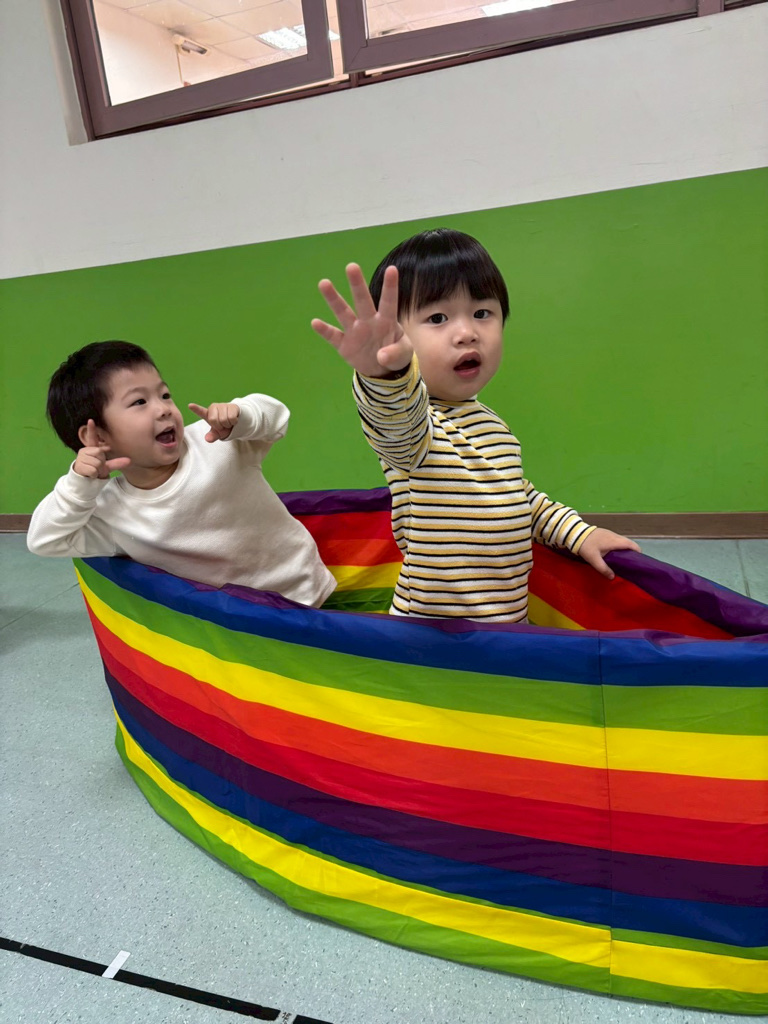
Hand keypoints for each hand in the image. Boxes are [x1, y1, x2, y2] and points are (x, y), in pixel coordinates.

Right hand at [74, 420, 130, 478]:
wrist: (86, 480)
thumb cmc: (97, 470)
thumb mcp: (108, 466)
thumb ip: (117, 462)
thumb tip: (129, 460)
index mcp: (92, 449)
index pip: (92, 437)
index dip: (92, 429)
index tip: (91, 420)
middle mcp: (85, 451)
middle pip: (99, 454)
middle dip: (101, 463)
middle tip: (97, 467)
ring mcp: (80, 457)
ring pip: (96, 463)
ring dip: (98, 470)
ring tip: (94, 470)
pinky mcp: (78, 465)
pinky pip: (92, 470)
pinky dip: (94, 474)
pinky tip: (90, 474)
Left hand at [188, 402, 239, 441]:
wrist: (237, 421)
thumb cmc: (224, 426)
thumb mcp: (217, 433)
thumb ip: (212, 436)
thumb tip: (208, 439)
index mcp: (208, 414)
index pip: (201, 411)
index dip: (196, 409)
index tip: (190, 405)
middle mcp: (214, 408)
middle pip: (214, 420)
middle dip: (220, 426)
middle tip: (223, 425)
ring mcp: (223, 405)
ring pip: (224, 419)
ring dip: (227, 424)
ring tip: (228, 422)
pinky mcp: (232, 406)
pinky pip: (231, 418)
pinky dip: (233, 422)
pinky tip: (233, 420)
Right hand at [311, 263, 412, 377]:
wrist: (381, 370)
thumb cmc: (395, 354)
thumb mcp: (403, 354)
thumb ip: (394, 353)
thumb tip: (381, 357)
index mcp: (386, 320)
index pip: (388, 301)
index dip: (390, 287)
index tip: (392, 269)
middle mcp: (368, 321)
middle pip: (362, 300)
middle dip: (357, 284)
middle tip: (352, 266)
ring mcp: (355, 331)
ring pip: (343, 312)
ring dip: (334, 299)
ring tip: (324, 283)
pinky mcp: (343, 344)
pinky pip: (333, 335)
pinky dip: (324, 330)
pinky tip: (315, 323)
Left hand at [579, 528, 640, 579]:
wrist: (575, 533)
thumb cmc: (586, 546)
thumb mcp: (594, 559)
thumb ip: (603, 568)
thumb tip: (612, 577)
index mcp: (614, 541)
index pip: (631, 545)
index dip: (637, 552)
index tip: (639, 560)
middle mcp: (614, 536)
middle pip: (628, 542)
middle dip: (632, 551)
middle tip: (630, 562)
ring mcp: (610, 533)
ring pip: (622, 541)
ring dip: (625, 548)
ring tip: (622, 559)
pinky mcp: (605, 533)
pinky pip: (616, 539)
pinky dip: (619, 545)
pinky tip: (613, 553)